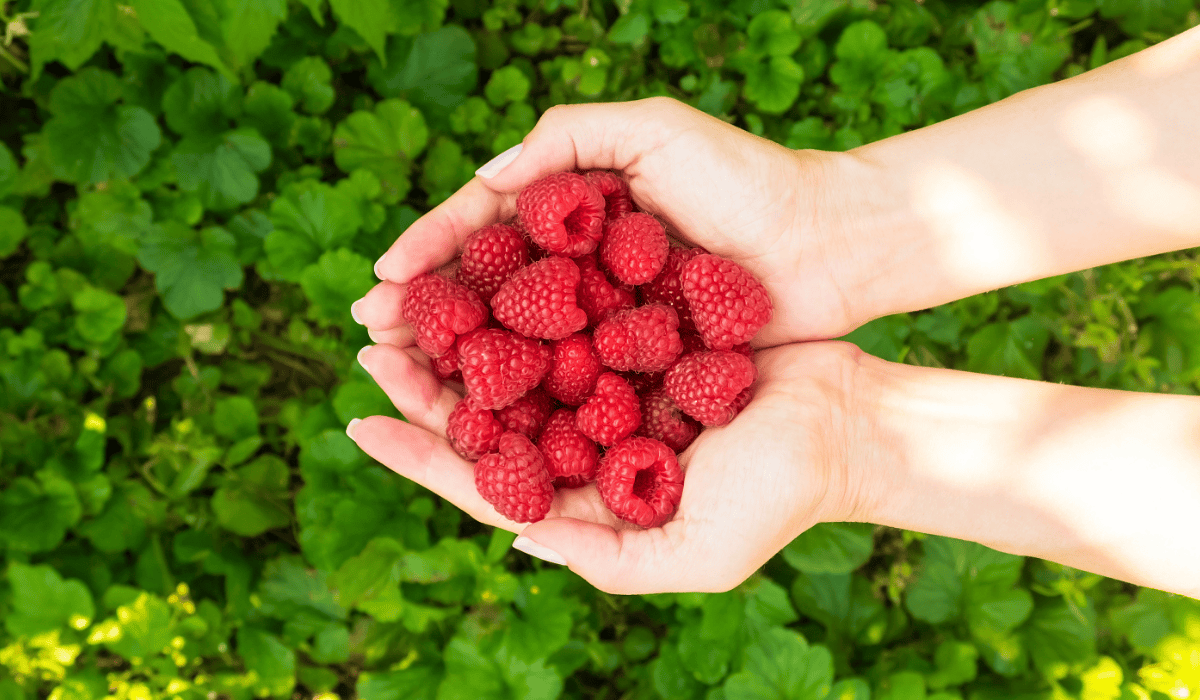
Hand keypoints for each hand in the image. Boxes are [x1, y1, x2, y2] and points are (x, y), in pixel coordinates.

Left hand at [347, 340, 865, 593]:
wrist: (847, 422)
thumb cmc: (779, 497)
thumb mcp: (694, 554)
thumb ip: (605, 558)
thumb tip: (515, 539)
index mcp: (587, 497)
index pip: (487, 480)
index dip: (421, 453)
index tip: (362, 420)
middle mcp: (587, 439)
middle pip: (489, 410)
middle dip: (426, 376)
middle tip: (369, 337)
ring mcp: (611, 382)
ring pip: (519, 353)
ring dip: (464, 326)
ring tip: (408, 295)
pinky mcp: (637, 333)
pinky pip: (572, 309)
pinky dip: (529, 289)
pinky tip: (488, 261)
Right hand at [354, 97, 876, 348]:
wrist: (830, 246)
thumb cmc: (749, 181)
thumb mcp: (655, 131)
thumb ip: (566, 140)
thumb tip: (479, 183)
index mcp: (573, 206)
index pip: (482, 226)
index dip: (428, 251)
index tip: (380, 278)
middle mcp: (579, 264)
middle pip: (484, 291)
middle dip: (426, 313)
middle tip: (371, 340)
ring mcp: (604, 316)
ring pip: (514, 341)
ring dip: (457, 361)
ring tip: (406, 379)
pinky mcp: (635, 362)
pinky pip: (566, 379)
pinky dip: (522, 397)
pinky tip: (481, 415)